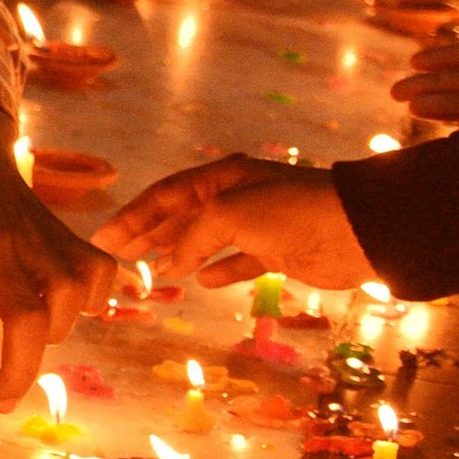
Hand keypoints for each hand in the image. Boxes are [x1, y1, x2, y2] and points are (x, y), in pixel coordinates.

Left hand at [0, 100, 115, 412]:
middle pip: (24, 317)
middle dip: (17, 370)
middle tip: (0, 401)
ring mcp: (37, 234)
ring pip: (66, 298)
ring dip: (50, 334)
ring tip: (27, 336)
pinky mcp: (65, 230)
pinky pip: (97, 274)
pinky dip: (90, 300)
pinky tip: (68, 306)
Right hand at [94, 153, 375, 289]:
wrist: (353, 230)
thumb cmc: (287, 211)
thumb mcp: (228, 214)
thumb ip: (192, 237)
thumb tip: (172, 264)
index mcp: (221, 177)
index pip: (165, 195)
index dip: (132, 216)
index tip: (104, 238)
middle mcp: (235, 197)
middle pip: (181, 216)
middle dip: (149, 234)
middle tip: (118, 255)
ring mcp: (257, 226)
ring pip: (206, 240)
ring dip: (178, 253)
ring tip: (151, 269)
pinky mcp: (277, 253)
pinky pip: (238, 262)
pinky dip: (219, 271)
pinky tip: (202, 281)